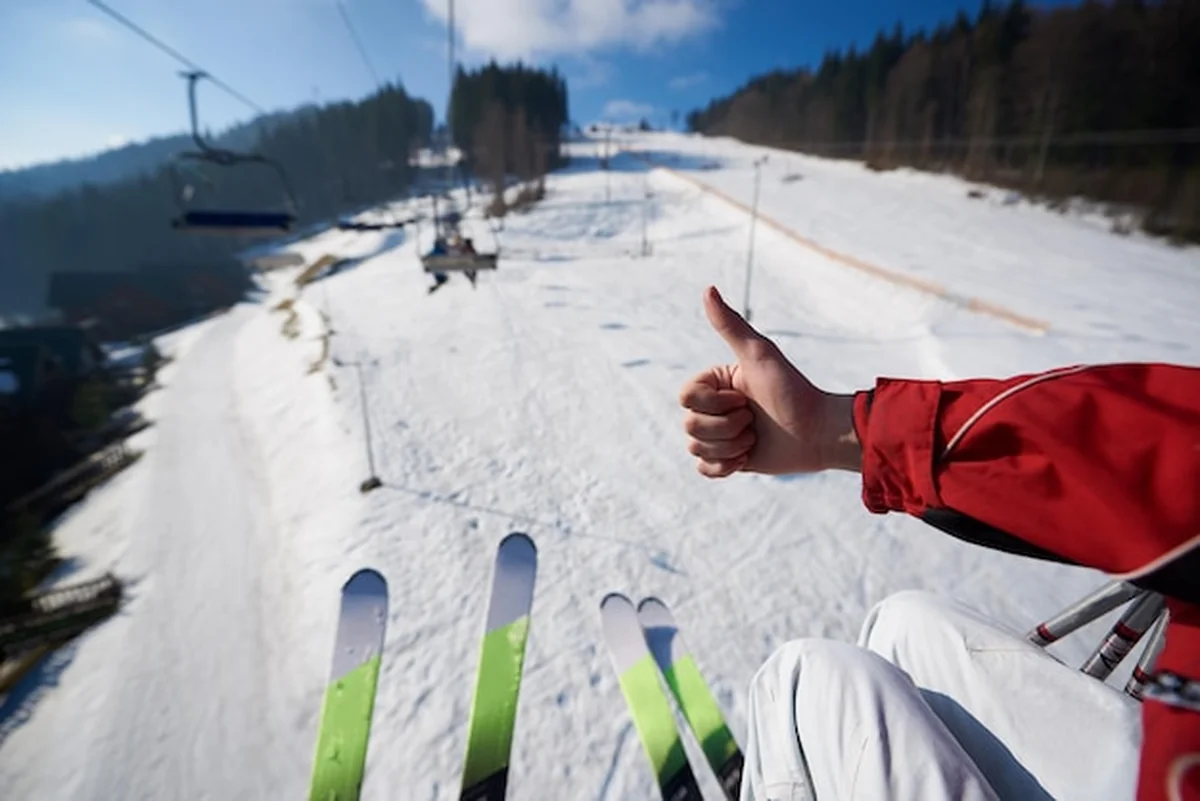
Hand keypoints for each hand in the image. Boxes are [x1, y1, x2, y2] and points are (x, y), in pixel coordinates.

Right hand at [679, 286, 859, 477]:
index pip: (685, 397)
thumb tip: (708, 289)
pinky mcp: (728, 461)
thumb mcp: (759, 355)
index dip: (714, 404)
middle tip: (754, 420)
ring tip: (755, 438)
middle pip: (689, 425)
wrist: (818, 433)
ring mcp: (720, 435)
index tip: (744, 398)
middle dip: (726, 428)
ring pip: (695, 448)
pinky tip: (748, 457)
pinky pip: (703, 469)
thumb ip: (730, 325)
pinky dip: (726, 466)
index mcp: (715, 383)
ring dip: (730, 447)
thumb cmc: (793, 391)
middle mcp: (714, 408)